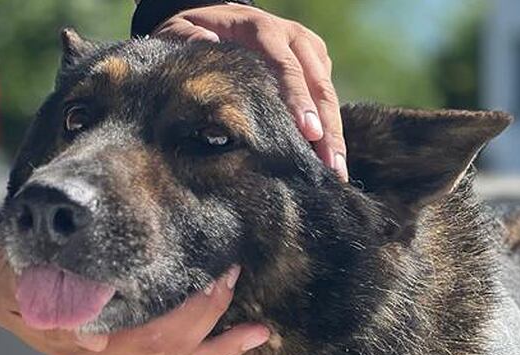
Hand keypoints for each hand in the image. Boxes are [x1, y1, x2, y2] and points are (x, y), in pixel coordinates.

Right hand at [0, 212, 269, 354]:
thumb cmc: (6, 265)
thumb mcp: (22, 277)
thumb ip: (54, 304)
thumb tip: (94, 341)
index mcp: (85, 344)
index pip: (157, 335)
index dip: (196, 310)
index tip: (222, 278)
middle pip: (174, 352)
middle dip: (216, 327)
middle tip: (245, 294)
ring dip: (219, 353)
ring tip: (260, 338)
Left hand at [154, 4, 347, 180]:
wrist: (222, 17)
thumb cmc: (197, 31)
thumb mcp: (181, 29)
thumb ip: (188, 37)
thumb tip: (206, 42)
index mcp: (263, 29)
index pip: (286, 67)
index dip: (299, 100)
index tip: (308, 132)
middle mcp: (293, 37)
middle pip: (318, 86)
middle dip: (327, 128)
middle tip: (331, 166)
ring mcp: (309, 50)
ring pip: (328, 95)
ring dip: (334, 135)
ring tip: (338, 172)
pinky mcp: (317, 64)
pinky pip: (326, 99)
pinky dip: (329, 129)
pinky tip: (329, 160)